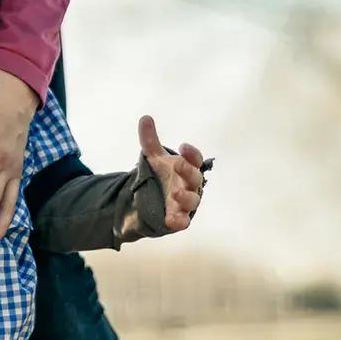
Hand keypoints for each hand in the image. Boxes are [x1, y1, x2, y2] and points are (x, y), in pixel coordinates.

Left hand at [138, 115, 204, 230]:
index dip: (191, 153)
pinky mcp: (180, 217)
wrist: (157, 198)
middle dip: (188, 171)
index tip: (183, 146)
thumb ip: (150, 140)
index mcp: (187, 167)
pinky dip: (179, 221)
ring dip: (186, 197)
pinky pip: (183, 221)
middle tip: (179, 164)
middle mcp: (190, 184)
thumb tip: (145, 118)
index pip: (195, 159)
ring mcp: (186, 202)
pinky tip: (171, 220)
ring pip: (192, 200)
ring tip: (175, 193)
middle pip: (195, 178)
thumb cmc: (164, 175)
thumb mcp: (155, 158)